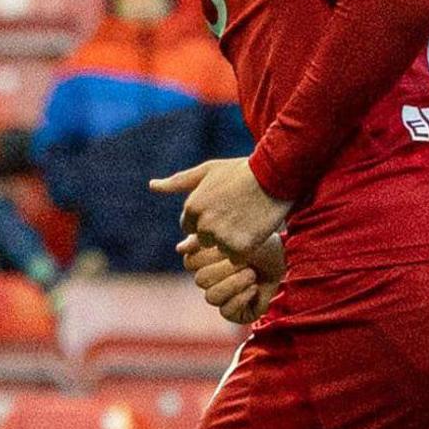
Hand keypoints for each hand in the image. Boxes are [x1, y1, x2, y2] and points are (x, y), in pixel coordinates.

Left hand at [150, 154, 288, 261]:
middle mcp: (203, 224)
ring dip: (232, 241)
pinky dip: (245, 249)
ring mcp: (221, 237)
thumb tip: (152, 185)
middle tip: (239, 214)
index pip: (190, 227)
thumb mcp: (208, 171)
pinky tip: (255, 231)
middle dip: (219, 231)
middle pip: (205, 240)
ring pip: (220, 250)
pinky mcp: (240, 247)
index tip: (225, 209)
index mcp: (192, 207)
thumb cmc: (241, 171)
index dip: (208, 220)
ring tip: (248, 221)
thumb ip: (178, 182)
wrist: (275, 175)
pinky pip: (237, 257)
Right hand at [181, 230, 278, 325]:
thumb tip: (180, 250)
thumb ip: (205, 240)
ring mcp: (220, 298)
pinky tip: (254, 288)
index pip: (190, 262)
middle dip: (227, 269)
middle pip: (201, 280)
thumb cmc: (261, 245)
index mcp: (202, 262)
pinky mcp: (234, 313)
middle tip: (247, 262)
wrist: (284, 260)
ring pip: (211, 297)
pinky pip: (226, 311)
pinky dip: (241, 298)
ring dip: (235, 284)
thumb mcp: (234, 236)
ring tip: (252, 275)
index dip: (210, 255)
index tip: (230, 247)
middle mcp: (208, 281)